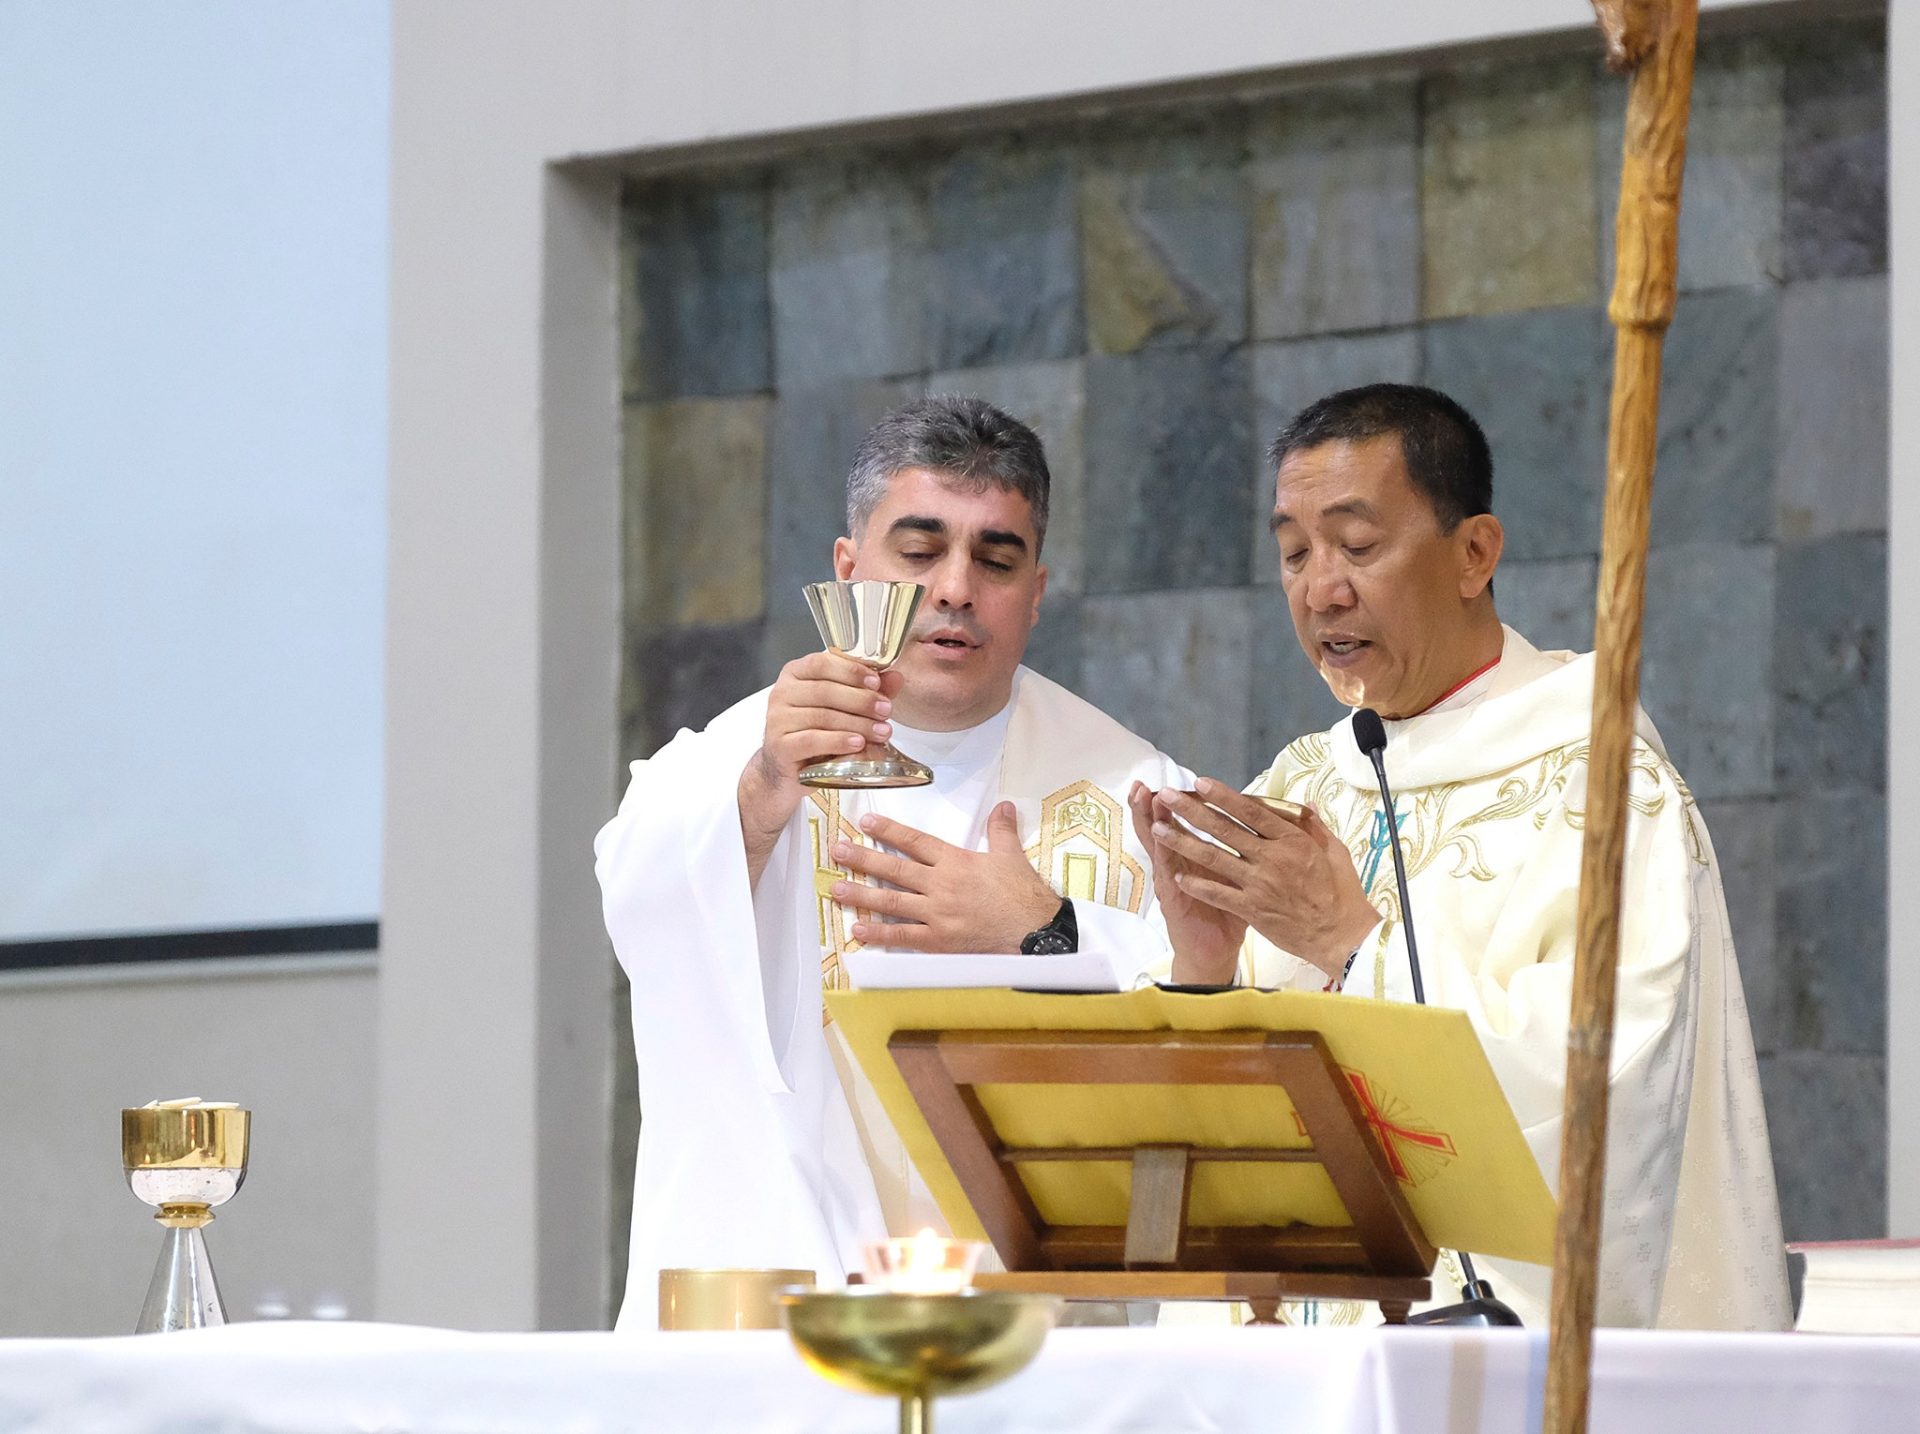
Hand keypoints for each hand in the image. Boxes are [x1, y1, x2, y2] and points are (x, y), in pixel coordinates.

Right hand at [738, 652, 903, 883]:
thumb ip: (868, 690)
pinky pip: (812, 740)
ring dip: (857, 723)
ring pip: (823, 716)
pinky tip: (858, 743)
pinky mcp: (779, 746)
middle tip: (886, 710)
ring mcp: (777, 719)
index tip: (877, 682)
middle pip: (825, 690)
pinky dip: (838, 741)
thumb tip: (896, 677)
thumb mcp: (842, 708)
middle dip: (861, 700)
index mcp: (795, 673)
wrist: (786, 770)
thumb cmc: (815, 732)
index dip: (852, 671)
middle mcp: (782, 692)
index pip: (823, 663)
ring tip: (882, 732)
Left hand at [829, 802, 1060, 952]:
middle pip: (894, 869)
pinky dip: (879, 935)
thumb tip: (1003, 803)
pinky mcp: (939, 941)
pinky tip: (858, 930)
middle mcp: (940, 885)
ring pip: (891, 902)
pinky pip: (903, 937)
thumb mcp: (1012, 856)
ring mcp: (937, 914)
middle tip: (836, 850)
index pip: (915, 841)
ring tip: (835, 889)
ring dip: (861, 895)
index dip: (889, 830)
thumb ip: (1001, 829)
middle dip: (862, 859)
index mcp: (956, 862)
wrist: (1034, 931)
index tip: (865, 822)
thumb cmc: (1022, 894)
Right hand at [1129, 781, 1247, 983]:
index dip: (1176, 801)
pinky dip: (1162, 852)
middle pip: (1161, 828)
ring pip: (1158, 844)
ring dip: (1150, 820)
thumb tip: (1258, 825)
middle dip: (1151, 804)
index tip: (1172, 778)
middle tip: (1144, 783)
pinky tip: (1157, 836)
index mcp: (1192, 857)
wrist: (1215, 952)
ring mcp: (1171, 880)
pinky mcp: (1173, 898)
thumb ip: (1237, 851)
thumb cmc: (1226, 914)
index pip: (1180, 822)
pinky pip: (1166, 871)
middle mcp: (1177, 865)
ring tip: (1144, 798)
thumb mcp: (1232, 877)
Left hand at [1147, 778, 1379, 977]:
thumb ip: (1314, 827)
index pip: (1251, 811)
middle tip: (1167, 795)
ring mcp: (1259, 885)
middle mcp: (1271, 858)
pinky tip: (1177, 876)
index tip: (1200, 783)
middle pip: (1224, 829)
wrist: (1340, 936)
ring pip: (1214, 859)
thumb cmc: (1341, 892)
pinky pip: (1218, 894)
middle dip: (1192, 811)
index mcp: (1292, 840)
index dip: (1223, 796)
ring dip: (1183, 843)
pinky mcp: (1252, 909)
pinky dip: (1197, 885)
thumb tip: (1304, 803)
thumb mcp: (1335, 851)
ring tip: (1159, 830)